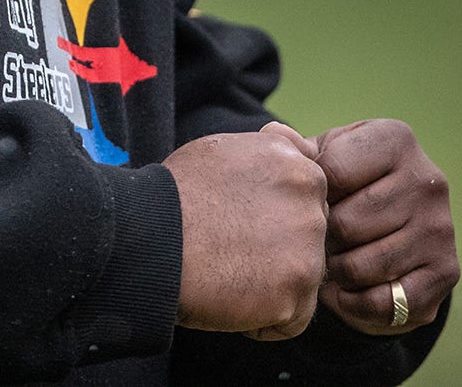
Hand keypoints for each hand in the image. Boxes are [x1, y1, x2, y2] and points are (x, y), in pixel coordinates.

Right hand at [161, 122, 327, 339]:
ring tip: (229, 274)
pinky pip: (294, 319)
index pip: (309, 200)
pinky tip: (233, 301)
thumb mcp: (223, 148)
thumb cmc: (177, 194)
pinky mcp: (295, 294)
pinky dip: (266, 320)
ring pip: (303, 277)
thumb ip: (270, 147)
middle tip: (232, 249)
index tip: (244, 221)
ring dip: (273, 284)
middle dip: (280, 249)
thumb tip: (296, 141)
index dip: (275, 215)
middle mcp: (310, 202)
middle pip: (309, 239)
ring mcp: (307, 249)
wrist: (150, 238)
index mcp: (298, 165)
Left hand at [309, 119, 457, 334]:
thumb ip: (297, 149)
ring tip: (327, 262)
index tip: (304, 202)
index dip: (306, 196)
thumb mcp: (324, 156)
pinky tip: (345, 290)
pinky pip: (384, 302)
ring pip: (362, 266)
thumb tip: (275, 136)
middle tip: (314, 241)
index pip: (329, 173)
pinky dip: (354, 304)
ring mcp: (440, 227)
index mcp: (395, 139)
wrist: (394, 226)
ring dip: (335, 273)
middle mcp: (427, 179)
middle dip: (321, 239)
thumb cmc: (346, 184)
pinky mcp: (446, 271)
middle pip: (346, 224)